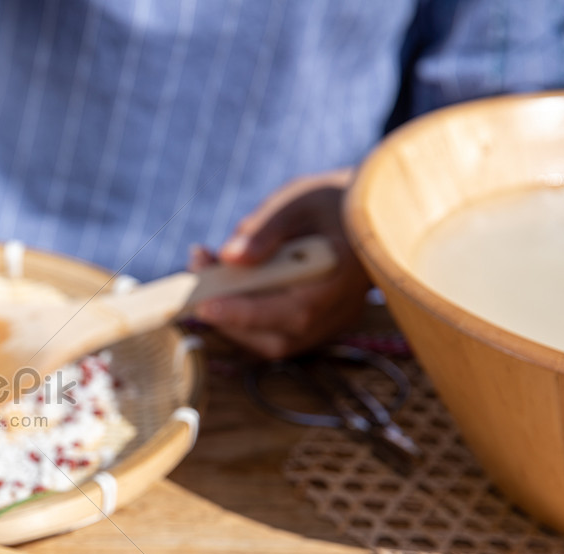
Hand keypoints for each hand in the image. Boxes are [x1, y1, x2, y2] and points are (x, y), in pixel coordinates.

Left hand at [191, 169, 370, 358]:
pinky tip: (224, 279)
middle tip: (196, 273)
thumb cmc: (331, 202)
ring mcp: (330, 325)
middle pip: (278, 338)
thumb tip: (229, 258)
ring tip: (205, 268)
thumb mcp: (297, 200)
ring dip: (229, 316)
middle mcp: (341, 310)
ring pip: (271, 342)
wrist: (367, 214)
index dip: (247, 313)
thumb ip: (264, 230)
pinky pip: (273, 334)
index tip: (205, 305)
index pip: (296, 310)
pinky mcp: (316, 328)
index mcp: (344, 275)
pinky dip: (242, 314)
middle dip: (228, 315)